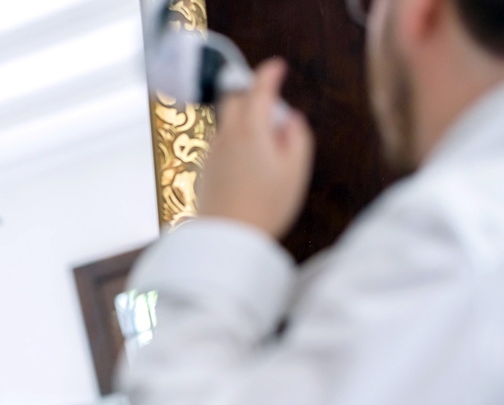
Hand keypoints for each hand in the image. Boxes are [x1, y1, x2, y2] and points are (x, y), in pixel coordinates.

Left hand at [198, 59, 314, 238]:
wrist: (228, 238)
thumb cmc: (265, 206)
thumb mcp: (295, 171)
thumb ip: (297, 137)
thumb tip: (291, 119)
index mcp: (251, 130)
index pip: (258, 89)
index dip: (269, 73)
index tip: (278, 66)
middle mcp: (227, 135)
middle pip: (234, 98)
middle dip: (252, 93)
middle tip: (273, 105)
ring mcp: (213, 151)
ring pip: (227, 121)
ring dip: (245, 118)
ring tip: (266, 144)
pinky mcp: (206, 168)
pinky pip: (222, 142)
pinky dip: (236, 139)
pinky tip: (250, 163)